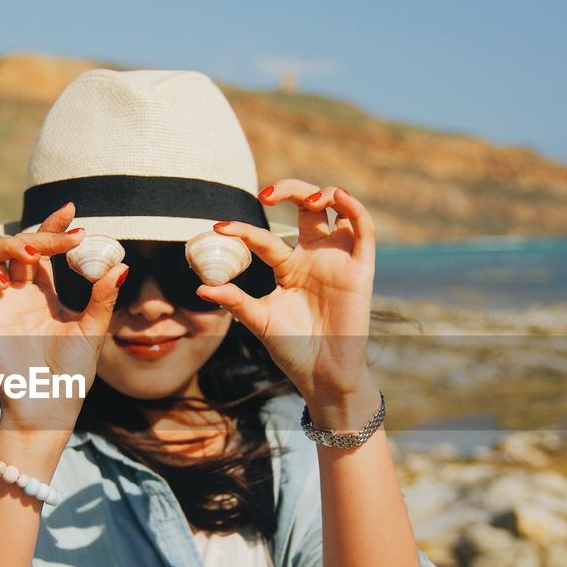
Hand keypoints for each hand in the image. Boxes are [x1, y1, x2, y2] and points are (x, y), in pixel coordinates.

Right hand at [0, 202, 128, 432]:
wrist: (48, 404)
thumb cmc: (70, 374)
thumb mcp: (92, 331)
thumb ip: (102, 299)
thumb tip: (122, 266)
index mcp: (44, 292)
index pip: (45, 248)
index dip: (54, 227)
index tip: (73, 212)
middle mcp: (19, 291)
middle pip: (20, 245)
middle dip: (42, 234)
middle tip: (67, 236)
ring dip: (9, 244)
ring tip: (32, 251)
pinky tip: (7, 284)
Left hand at [195, 181, 377, 423]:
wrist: (322, 376)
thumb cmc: (292, 350)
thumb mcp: (260, 321)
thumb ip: (235, 300)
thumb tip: (201, 287)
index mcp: (288, 268)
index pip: (264, 238)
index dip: (242, 230)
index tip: (218, 228)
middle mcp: (313, 258)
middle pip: (306, 208)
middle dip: (289, 191)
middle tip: (266, 194)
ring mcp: (337, 261)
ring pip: (337, 211)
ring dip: (325, 194)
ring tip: (309, 198)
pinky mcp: (360, 270)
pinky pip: (364, 232)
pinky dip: (355, 209)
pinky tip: (339, 197)